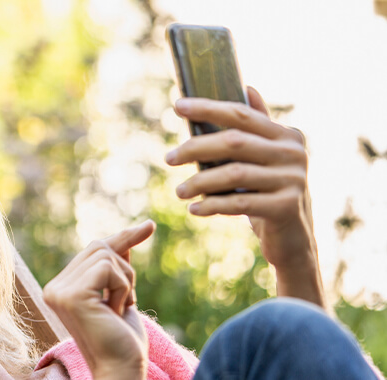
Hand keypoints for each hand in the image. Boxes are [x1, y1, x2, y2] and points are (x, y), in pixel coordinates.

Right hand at [43, 221, 154, 379]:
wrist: (121, 367)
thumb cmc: (122, 338)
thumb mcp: (122, 293)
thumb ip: (118, 265)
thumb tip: (137, 229)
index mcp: (60, 287)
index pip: (93, 249)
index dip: (122, 240)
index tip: (149, 226)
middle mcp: (53, 287)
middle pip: (98, 247)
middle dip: (125, 269)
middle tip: (128, 301)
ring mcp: (59, 291)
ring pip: (105, 256)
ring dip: (125, 281)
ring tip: (120, 309)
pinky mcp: (72, 296)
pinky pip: (108, 269)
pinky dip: (123, 287)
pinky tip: (116, 311)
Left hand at [167, 87, 322, 306]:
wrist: (294, 239)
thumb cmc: (270, 192)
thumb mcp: (267, 158)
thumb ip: (257, 126)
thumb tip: (247, 86)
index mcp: (287, 135)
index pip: (241, 114)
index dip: (208, 108)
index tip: (177, 106)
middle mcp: (293, 153)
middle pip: (234, 142)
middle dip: (196, 147)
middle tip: (168, 158)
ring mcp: (293, 180)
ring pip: (234, 173)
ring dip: (199, 182)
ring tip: (179, 191)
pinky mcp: (286, 207)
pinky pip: (239, 203)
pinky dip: (212, 205)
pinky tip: (194, 209)